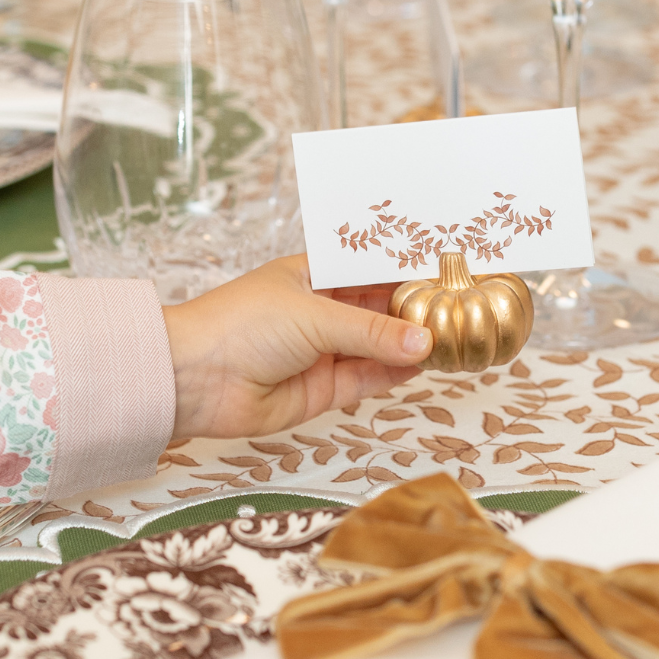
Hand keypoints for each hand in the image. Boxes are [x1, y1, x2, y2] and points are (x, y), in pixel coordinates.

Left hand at [161, 254, 430, 441]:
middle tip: (463, 306)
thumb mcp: (313, 317)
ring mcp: (325, 352)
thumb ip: (371, 332)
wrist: (195, 379)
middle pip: (381, 311)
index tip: (448, 268)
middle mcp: (322, 312)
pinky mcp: (325, 389)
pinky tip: (425, 362)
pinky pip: (370, 380)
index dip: (407, 271)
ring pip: (381, 347)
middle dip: (419, 310)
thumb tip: (423, 341)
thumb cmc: (240, 326)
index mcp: (314, 276)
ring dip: (414, 345)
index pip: (371, 269)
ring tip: (456, 336)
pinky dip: (398, 374)